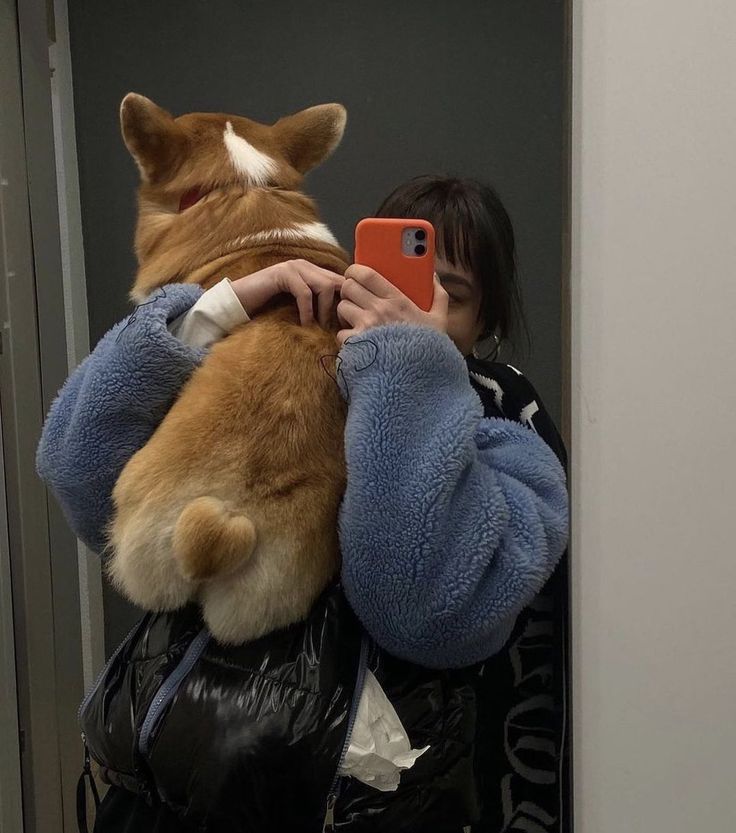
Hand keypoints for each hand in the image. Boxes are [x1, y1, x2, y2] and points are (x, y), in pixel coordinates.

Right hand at [229, 260, 344, 326]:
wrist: (238, 302)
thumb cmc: (268, 309)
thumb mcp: (298, 307)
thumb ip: (316, 307)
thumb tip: (340, 323)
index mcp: (312, 271)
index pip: (341, 281)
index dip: (348, 301)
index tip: (346, 324)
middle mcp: (306, 265)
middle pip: (338, 282)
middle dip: (340, 306)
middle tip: (337, 328)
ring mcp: (294, 267)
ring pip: (325, 286)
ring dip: (325, 310)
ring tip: (321, 328)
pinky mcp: (283, 274)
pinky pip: (304, 293)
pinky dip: (307, 311)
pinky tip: (305, 325)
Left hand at [336, 265, 448, 346]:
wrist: (419, 379)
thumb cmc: (429, 348)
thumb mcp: (440, 319)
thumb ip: (438, 295)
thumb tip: (433, 277)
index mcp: (396, 299)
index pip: (365, 273)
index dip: (355, 270)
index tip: (355, 274)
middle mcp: (378, 310)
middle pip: (348, 287)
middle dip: (349, 290)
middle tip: (357, 298)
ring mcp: (365, 328)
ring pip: (342, 308)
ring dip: (347, 313)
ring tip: (357, 320)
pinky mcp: (356, 346)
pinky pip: (341, 334)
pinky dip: (347, 338)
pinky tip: (359, 341)